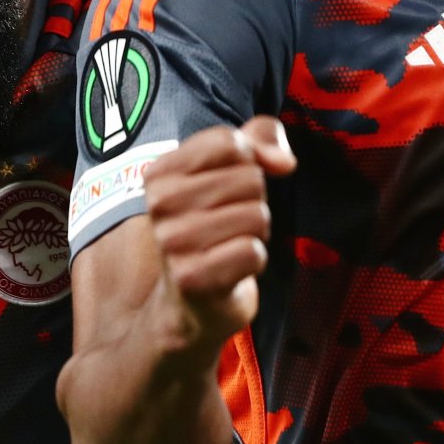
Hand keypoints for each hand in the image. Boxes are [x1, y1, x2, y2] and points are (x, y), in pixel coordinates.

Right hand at [142, 116, 295, 355]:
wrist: (190, 303)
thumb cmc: (213, 229)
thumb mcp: (231, 172)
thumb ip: (260, 140)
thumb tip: (284, 161)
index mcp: (159, 172)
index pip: (230, 141)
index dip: (250, 163)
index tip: (232, 186)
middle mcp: (159, 203)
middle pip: (250, 179)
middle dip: (253, 203)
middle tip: (228, 225)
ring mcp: (173, 241)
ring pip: (257, 215)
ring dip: (256, 233)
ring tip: (230, 246)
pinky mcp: (192, 277)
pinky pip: (254, 252)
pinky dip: (254, 260)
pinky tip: (232, 269)